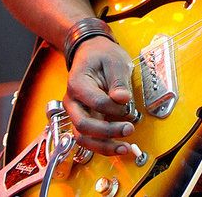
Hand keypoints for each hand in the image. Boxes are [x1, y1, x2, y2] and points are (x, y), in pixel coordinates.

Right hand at [62, 35, 137, 155]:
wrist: (92, 53)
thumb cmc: (103, 56)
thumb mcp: (115, 61)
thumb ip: (119, 82)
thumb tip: (122, 99)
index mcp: (77, 83)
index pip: (95, 102)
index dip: (114, 107)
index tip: (128, 103)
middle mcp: (72, 102)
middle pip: (83, 126)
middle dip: (107, 132)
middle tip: (129, 129)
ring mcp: (76, 113)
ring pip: (83, 138)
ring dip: (104, 146)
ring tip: (125, 148)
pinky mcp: (84, 120)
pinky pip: (89, 139)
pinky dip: (103, 146)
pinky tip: (119, 147)